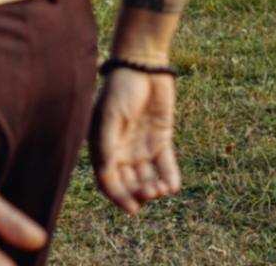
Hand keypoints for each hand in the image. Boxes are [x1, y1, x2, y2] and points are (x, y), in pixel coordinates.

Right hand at [89, 68, 180, 212]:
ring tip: (161, 190)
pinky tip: (172, 186)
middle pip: (127, 182)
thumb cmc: (119, 88)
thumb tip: (104, 172)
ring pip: (146, 177)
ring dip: (153, 188)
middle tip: (149, 194)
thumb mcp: (110, 115)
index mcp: (103, 145)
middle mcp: (121, 150)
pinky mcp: (160, 141)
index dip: (117, 195)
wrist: (143, 67)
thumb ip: (106, 144)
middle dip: (137, 193)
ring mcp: (141, 147)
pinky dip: (169, 178)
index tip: (132, 208)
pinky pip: (165, 166)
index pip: (107, 178)